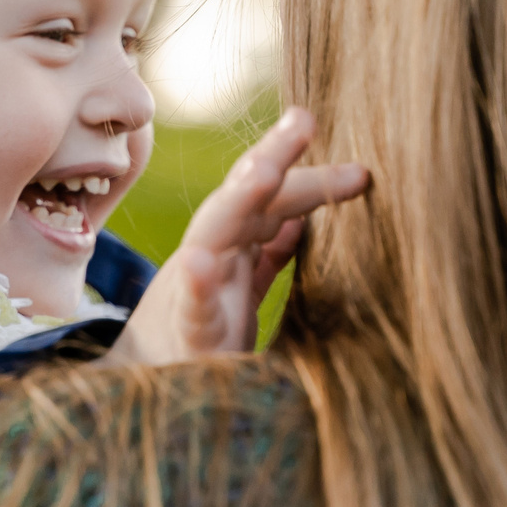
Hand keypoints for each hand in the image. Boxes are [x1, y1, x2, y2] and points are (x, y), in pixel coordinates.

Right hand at [102, 107, 367, 365]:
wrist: (145, 386)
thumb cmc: (197, 339)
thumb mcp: (241, 290)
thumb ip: (268, 255)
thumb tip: (300, 220)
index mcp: (234, 251)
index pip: (271, 202)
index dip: (311, 182)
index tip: (360, 171)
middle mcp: (214, 260)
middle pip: (244, 200)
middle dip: (272, 157)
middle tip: (304, 120)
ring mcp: (195, 293)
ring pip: (212, 235)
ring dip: (237, 200)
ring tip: (263, 170)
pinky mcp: (187, 337)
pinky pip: (190, 308)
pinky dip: (193, 285)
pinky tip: (196, 264)